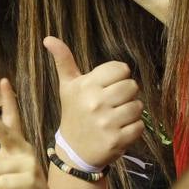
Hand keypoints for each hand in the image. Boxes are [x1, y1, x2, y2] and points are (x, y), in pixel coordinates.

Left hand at [0, 79, 50, 188]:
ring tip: (9, 188)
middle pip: (5, 133)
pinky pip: (1, 183)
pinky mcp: (31, 180)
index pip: (12, 118)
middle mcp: (24, 149)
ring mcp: (29, 164)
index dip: (8, 99)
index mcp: (16, 144)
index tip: (4, 80)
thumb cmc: (15, 186)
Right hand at [45, 36, 143, 171]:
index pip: (120, 69)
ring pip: (138, 106)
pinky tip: (119, 130)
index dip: (118, 77)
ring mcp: (106, 123)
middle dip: (126, 94)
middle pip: (132, 86)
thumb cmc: (74, 113)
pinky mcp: (116, 140)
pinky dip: (133, 129)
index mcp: (85, 86)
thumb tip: (49, 38)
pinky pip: (139, 126)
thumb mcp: (67, 86)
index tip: (108, 87)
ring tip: (117, 117)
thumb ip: (63, 60)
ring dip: (131, 112)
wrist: (73, 151)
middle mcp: (95, 103)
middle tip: (114, 103)